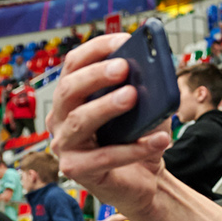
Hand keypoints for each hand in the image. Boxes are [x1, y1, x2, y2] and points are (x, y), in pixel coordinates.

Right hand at [46, 33, 173, 220]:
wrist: (145, 180)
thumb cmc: (138, 138)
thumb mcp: (146, 110)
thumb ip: (146, 92)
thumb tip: (154, 74)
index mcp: (73, 96)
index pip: (74, 64)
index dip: (97, 49)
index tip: (123, 39)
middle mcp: (61, 117)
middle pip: (69, 89)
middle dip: (96, 75)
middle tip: (123, 67)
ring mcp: (65, 144)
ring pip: (80, 120)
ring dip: (107, 106)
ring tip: (134, 96)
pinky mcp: (77, 170)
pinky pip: (105, 157)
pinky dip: (135, 148)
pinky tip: (160, 139)